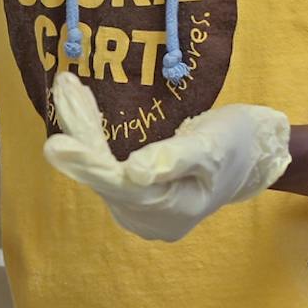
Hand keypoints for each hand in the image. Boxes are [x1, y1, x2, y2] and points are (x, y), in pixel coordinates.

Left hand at [42, 74, 290, 242]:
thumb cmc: (236, 143)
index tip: (56, 144)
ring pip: (101, 172)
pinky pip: (106, 168)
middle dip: (80, 134)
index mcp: (174, 211)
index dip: (88, 165)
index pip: (121, 187)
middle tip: (62, 88)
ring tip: (67, 90)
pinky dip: (92, 139)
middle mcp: (150, 219)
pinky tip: (80, 108)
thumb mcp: (212, 145)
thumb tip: (134, 172)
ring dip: (82, 132)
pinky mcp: (135, 196)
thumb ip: (173, 158)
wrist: (252, 153)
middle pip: (105, 178)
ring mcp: (141, 211)